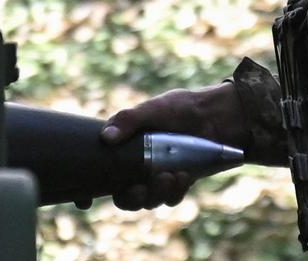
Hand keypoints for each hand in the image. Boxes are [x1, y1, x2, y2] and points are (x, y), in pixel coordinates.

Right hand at [100, 82, 247, 210]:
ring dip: (156, 193)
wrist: (217, 115)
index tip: (90, 198)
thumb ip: (128, 120)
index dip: (93, 189)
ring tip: (169, 176)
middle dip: (131, 198)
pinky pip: (171, 198)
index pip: (103, 173)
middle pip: (124, 196)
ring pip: (148, 201)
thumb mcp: (154, 108)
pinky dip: (174, 191)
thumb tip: (105, 138)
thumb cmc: (182, 107)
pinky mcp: (178, 182)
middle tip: (139, 189)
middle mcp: (139, 166)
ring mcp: (158, 176)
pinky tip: (182, 176)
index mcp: (126, 148)